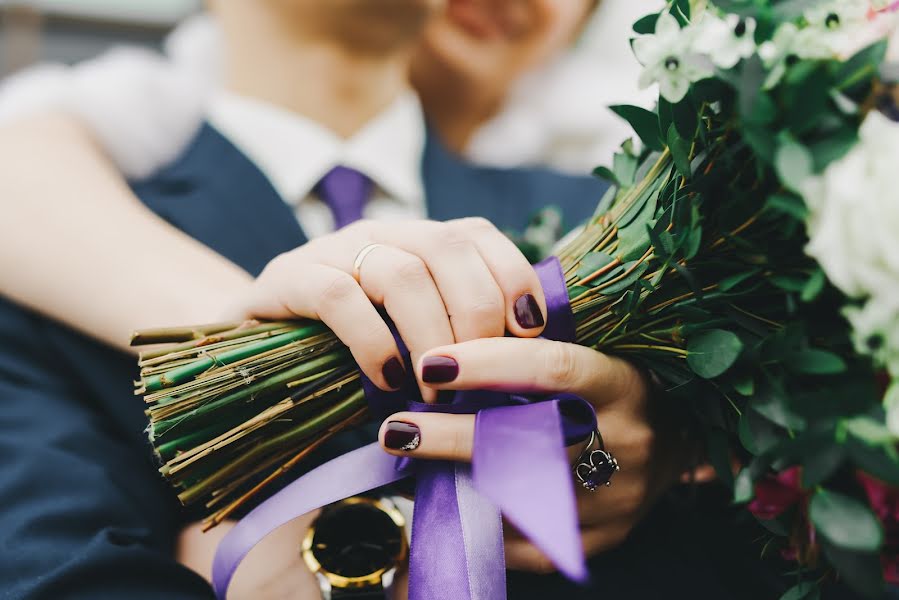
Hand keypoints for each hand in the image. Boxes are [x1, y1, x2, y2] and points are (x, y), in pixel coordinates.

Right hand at [223, 218, 548, 401]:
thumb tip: (521, 369)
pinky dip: (372, 341)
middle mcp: (378, 234)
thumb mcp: (408, 337)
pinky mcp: (286, 279)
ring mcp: (330, 251)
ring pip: (400, 273)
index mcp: (414, 240)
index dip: (512, 274)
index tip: (531, 331)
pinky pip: (337, 298)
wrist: (253, 348)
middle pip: (446, 247)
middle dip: (477, 314)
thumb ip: (455, 335)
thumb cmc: (348, 351)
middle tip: (481, 376)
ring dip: (431, 337)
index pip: (475, 233)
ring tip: (436, 392)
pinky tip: (386, 380)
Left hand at [376, 337, 688, 571]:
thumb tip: (452, 341)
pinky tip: (444, 500)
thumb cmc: (620, 383)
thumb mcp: (597, 351)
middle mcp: (627, 445)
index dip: (488, 364)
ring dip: (454, 481)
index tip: (431, 362)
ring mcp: (616, 500)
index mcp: (625, 385)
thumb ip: (538, 349)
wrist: (680, 439)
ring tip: (411, 463)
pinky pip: (526, 541)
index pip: (552, 369)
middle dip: (450, 437)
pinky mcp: (602, 539)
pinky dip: (479, 520)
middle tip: (395, 428)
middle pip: (526, 444)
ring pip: (519, 498)